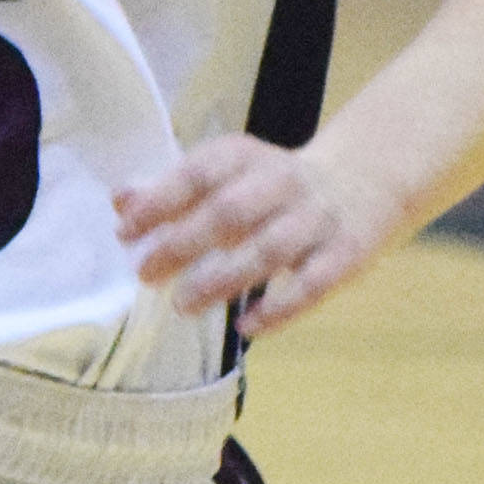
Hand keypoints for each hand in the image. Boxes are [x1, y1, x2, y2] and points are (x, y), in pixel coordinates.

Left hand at [113, 133, 392, 335]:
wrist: (362, 180)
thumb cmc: (273, 185)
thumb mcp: (228, 173)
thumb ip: (175, 188)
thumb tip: (120, 200)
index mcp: (247, 156)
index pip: (199, 173)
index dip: (160, 201)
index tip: (126, 231)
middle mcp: (283, 182)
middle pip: (230, 212)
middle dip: (183, 244)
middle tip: (146, 274)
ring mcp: (317, 219)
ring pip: (268, 250)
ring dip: (222, 279)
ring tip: (183, 304)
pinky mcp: (346, 255)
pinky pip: (312, 286)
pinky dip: (278, 309)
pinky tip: (245, 327)